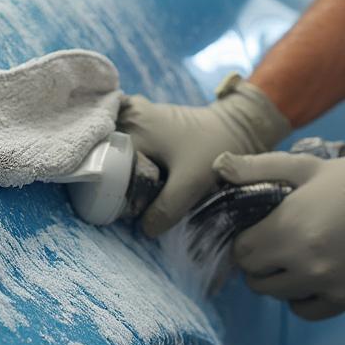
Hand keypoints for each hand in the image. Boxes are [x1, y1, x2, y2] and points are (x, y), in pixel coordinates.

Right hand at [117, 81, 289, 236]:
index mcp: (132, 127)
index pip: (105, 163)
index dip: (114, 190)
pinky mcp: (145, 121)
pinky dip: (133, 163)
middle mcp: (127, 116)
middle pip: (106, 156)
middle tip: (136, 202)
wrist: (239, 125)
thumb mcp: (191, 183)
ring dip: (126, 173)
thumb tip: (144, 229)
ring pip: (116, 152)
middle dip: (118, 181)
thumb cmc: (215, 149)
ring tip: (143, 191)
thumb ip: (166, 208)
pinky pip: (128, 146)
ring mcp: (135, 115)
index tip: (129, 208)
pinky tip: (146, 179)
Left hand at [214, 144, 344, 319]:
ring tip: (293, 260)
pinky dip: (302, 299)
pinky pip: (308, 311)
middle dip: (257, 264)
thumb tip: (219, 166)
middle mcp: (304, 261)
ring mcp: (326, 283)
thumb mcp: (307, 167)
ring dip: (279, 282)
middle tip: (271, 247)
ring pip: (279, 297)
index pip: (242, 252)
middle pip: (256, 279)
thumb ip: (258, 169)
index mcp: (289, 227)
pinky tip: (311, 278)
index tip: (255, 233)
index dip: (244, 242)